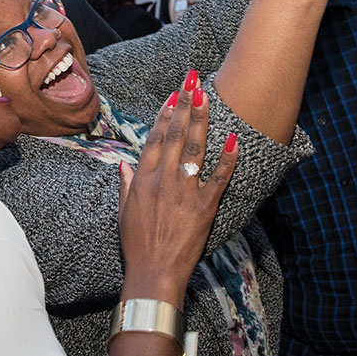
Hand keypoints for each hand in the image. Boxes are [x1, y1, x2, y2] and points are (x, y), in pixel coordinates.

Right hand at [117, 80, 237, 302]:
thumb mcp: (124, 213)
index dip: (164, 115)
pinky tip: (233, 138)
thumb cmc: (137, 246)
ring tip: (206, 96)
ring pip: (193, 148)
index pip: (154, 138)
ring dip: (200, 120)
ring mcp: (184, 192)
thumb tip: (125, 165)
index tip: (172, 96)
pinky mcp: (204, 207)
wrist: (153, 274)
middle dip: (183, 105)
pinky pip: (218, 178)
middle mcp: (163, 181)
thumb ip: (126, 185)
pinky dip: (227, 158)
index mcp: (143, 180)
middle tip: (191, 82)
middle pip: (174, 135)